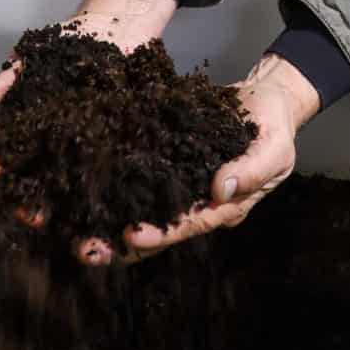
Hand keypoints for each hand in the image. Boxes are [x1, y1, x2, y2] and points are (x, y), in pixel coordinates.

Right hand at [0, 0, 177, 216]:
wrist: (117, 33)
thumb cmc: (70, 45)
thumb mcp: (37, 56)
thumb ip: (11, 78)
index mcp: (25, 127)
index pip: (1, 153)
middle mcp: (48, 147)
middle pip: (30, 181)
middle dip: (23, 201)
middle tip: (26, 213)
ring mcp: (80, 152)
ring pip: (64, 188)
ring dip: (57, 208)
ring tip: (54, 221)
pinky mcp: (113, 152)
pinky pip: (104, 177)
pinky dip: (97, 194)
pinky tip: (97, 208)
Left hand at [78, 53, 319, 265]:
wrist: (266, 98)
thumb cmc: (275, 127)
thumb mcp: (274, 148)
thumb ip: (250, 170)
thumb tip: (219, 189)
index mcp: (225, 207)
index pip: (189, 226)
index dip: (161, 233)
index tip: (132, 235)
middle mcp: (199, 203)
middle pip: (158, 230)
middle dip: (122, 244)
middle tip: (87, 250)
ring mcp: (182, 184)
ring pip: (143, 210)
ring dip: (110, 223)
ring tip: (75, 235)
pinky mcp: (169, 161)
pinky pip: (140, 179)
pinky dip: (115, 188)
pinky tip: (86, 192)